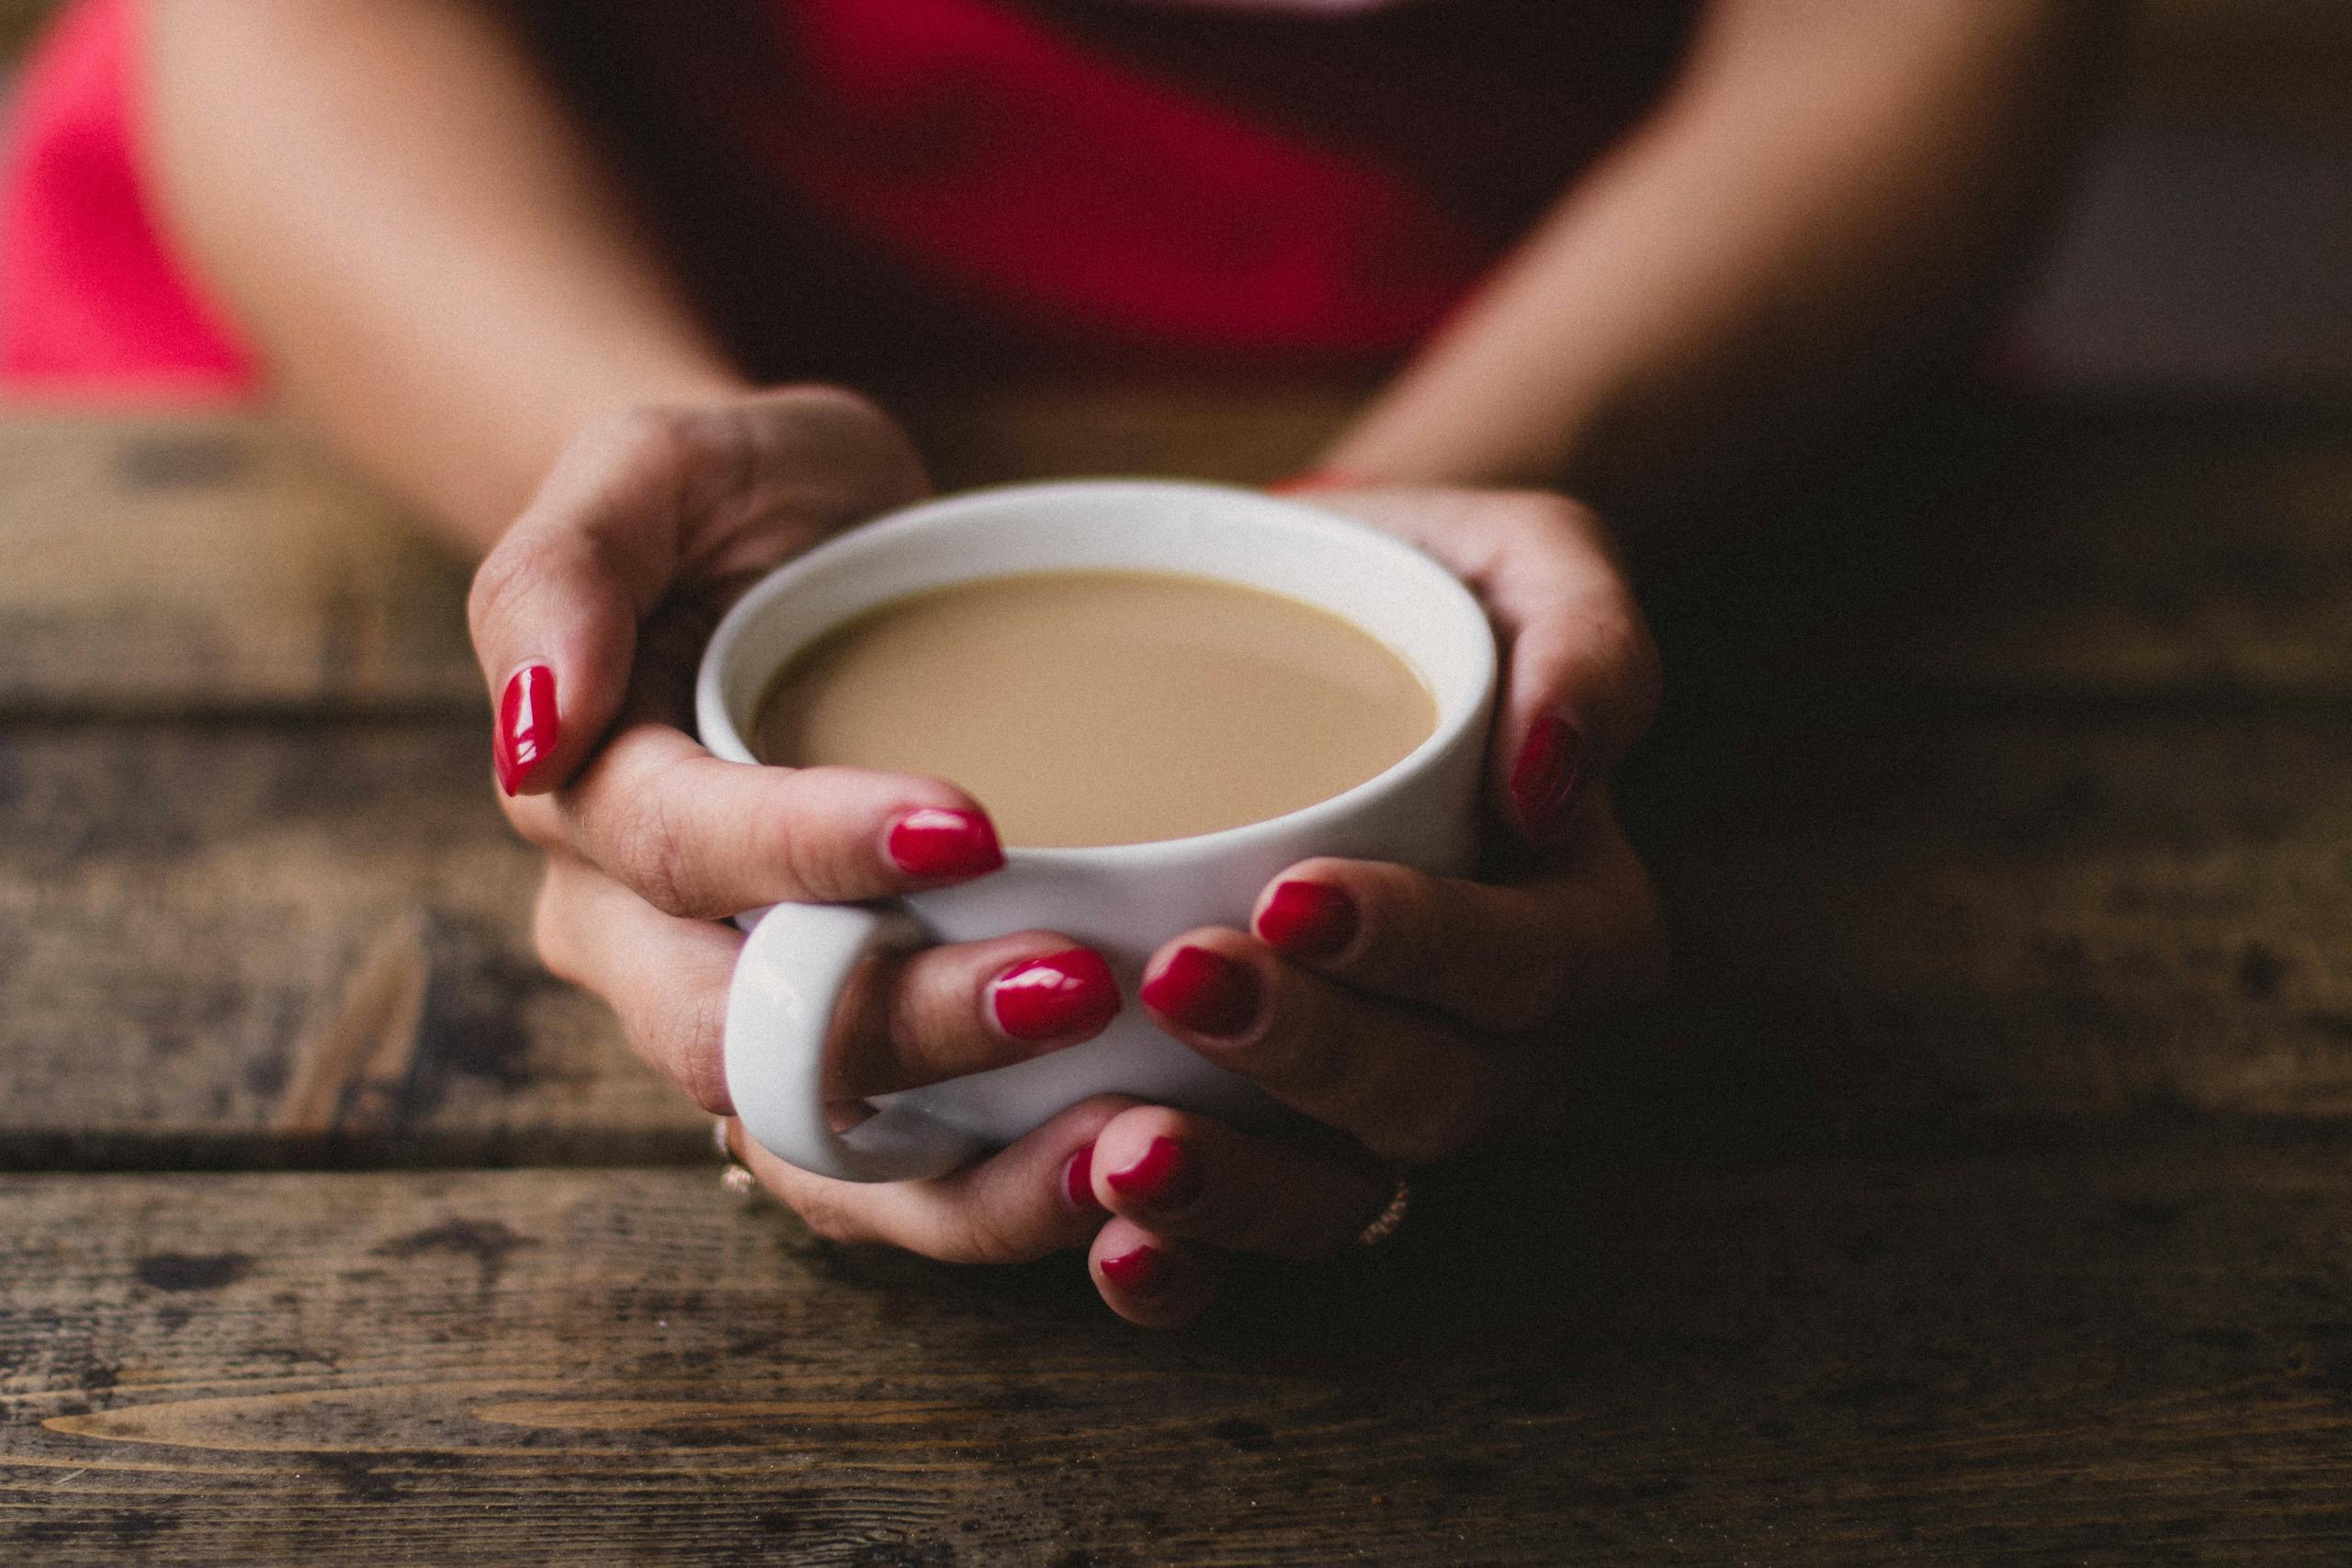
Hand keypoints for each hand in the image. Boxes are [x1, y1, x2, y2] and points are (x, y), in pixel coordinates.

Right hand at [468, 387, 1132, 1265]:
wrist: (814, 561)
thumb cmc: (739, 502)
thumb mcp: (653, 466)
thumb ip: (564, 567)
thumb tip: (534, 729)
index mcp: (587, 802)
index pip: (681, 853)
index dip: (813, 851)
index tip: (974, 826)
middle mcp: (642, 944)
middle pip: (744, 1035)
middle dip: (910, 1029)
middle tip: (1078, 984)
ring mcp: (744, 1019)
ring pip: (815, 1152)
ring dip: (964, 1174)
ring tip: (1124, 1140)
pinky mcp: (849, 1066)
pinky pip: (893, 1180)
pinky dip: (997, 1201)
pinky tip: (1121, 1173)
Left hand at [1070, 487, 1669, 1325]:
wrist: (1289, 639)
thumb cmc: (1418, 594)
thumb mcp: (1525, 558)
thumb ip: (1586, 638)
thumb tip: (1554, 777)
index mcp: (1575, 916)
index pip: (1537, 970)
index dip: (1429, 951)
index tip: (1297, 895)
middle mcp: (1496, 1040)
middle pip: (1444, 1099)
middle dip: (1319, 1059)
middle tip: (1188, 984)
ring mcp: (1385, 1104)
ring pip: (1352, 1197)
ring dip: (1244, 1192)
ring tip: (1129, 1152)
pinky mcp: (1278, 1136)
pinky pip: (1255, 1232)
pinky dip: (1190, 1262)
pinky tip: (1110, 1241)